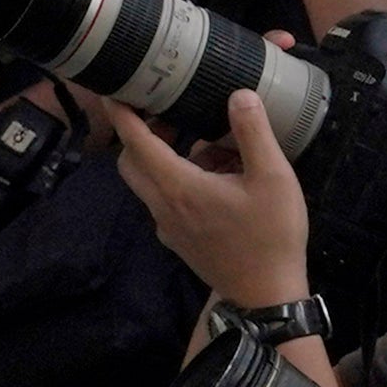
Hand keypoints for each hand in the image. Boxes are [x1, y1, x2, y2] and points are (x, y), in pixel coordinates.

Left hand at [90, 83, 317, 316]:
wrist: (267, 295)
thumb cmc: (271, 236)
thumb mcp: (273, 178)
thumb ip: (253, 133)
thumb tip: (238, 95)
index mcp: (177, 186)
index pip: (135, 142)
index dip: (121, 114)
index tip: (113, 92)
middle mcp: (162, 206)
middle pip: (132, 162)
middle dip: (140, 134)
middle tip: (166, 114)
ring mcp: (167, 226)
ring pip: (151, 182)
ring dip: (168, 158)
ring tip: (214, 147)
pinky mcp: (178, 240)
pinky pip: (167, 201)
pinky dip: (180, 181)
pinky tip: (220, 179)